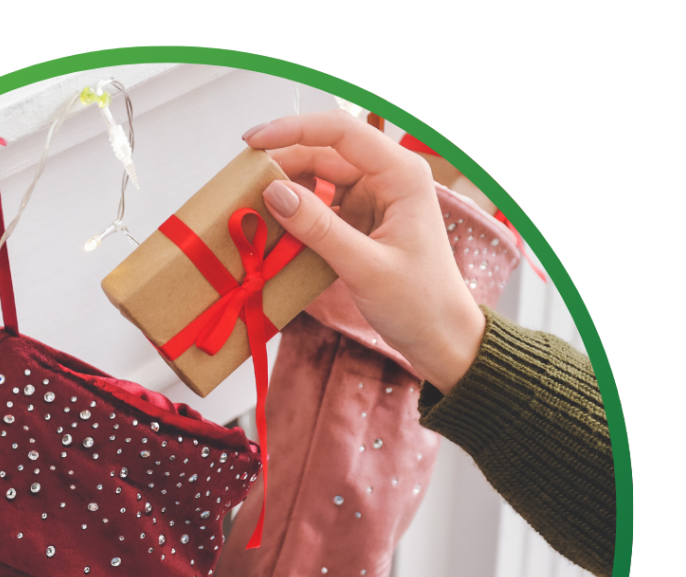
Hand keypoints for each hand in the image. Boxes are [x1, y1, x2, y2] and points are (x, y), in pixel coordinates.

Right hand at [244, 111, 485, 392]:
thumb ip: (319, 229)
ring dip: (287, 192)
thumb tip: (274, 192)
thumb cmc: (421, 303)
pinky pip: (322, 208)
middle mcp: (387, 178)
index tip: (253, 143)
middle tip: (243, 186)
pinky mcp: (362, 224)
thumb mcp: (366, 268)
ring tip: (254, 208)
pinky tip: (275, 229)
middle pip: (324, 154)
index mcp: (400, 174)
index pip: (341, 133)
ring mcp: (373, 200)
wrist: (441, 337)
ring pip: (319, 180)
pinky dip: (298, 216)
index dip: (293, 130)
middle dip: (283, 165)